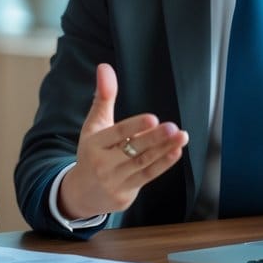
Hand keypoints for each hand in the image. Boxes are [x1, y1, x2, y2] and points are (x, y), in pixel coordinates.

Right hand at [58, 63, 188, 219]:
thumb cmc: (91, 152)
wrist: (81, 193)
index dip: (135, 126)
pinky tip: (175, 152)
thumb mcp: (93, 125)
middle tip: (173, 127)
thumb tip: (104, 67)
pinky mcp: (125, 195)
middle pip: (133, 150)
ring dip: (164, 150)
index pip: (117, 134)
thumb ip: (103, 97)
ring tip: (181, 136)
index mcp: (94, 144)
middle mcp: (103, 164)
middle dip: (154, 139)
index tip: (152, 118)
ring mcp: (115, 181)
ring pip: (143, 163)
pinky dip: (163, 165)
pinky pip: (147, 177)